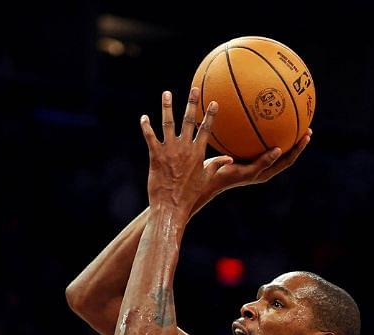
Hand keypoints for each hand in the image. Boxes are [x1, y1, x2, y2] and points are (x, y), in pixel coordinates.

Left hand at [141, 88, 231, 216]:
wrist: (171, 206)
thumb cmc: (190, 195)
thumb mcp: (206, 179)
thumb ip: (216, 165)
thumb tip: (230, 159)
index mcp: (198, 153)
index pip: (206, 129)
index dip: (210, 115)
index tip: (213, 101)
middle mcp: (184, 148)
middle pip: (189, 121)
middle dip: (192, 104)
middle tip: (194, 89)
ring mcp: (169, 150)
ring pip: (168, 124)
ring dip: (167, 107)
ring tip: (167, 93)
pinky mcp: (155, 156)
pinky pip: (150, 137)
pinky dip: (146, 127)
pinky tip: (144, 117)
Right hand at [192, 130, 311, 213]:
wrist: (206, 177)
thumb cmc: (225, 176)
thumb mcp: (246, 171)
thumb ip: (263, 163)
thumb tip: (279, 150)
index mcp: (265, 172)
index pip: (287, 160)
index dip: (298, 149)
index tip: (307, 136)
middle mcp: (261, 165)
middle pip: (283, 152)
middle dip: (294, 140)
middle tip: (304, 126)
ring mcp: (251, 159)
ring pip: (269, 144)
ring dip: (279, 133)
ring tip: (286, 119)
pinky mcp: (242, 152)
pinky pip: (253, 138)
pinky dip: (258, 128)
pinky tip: (256, 115)